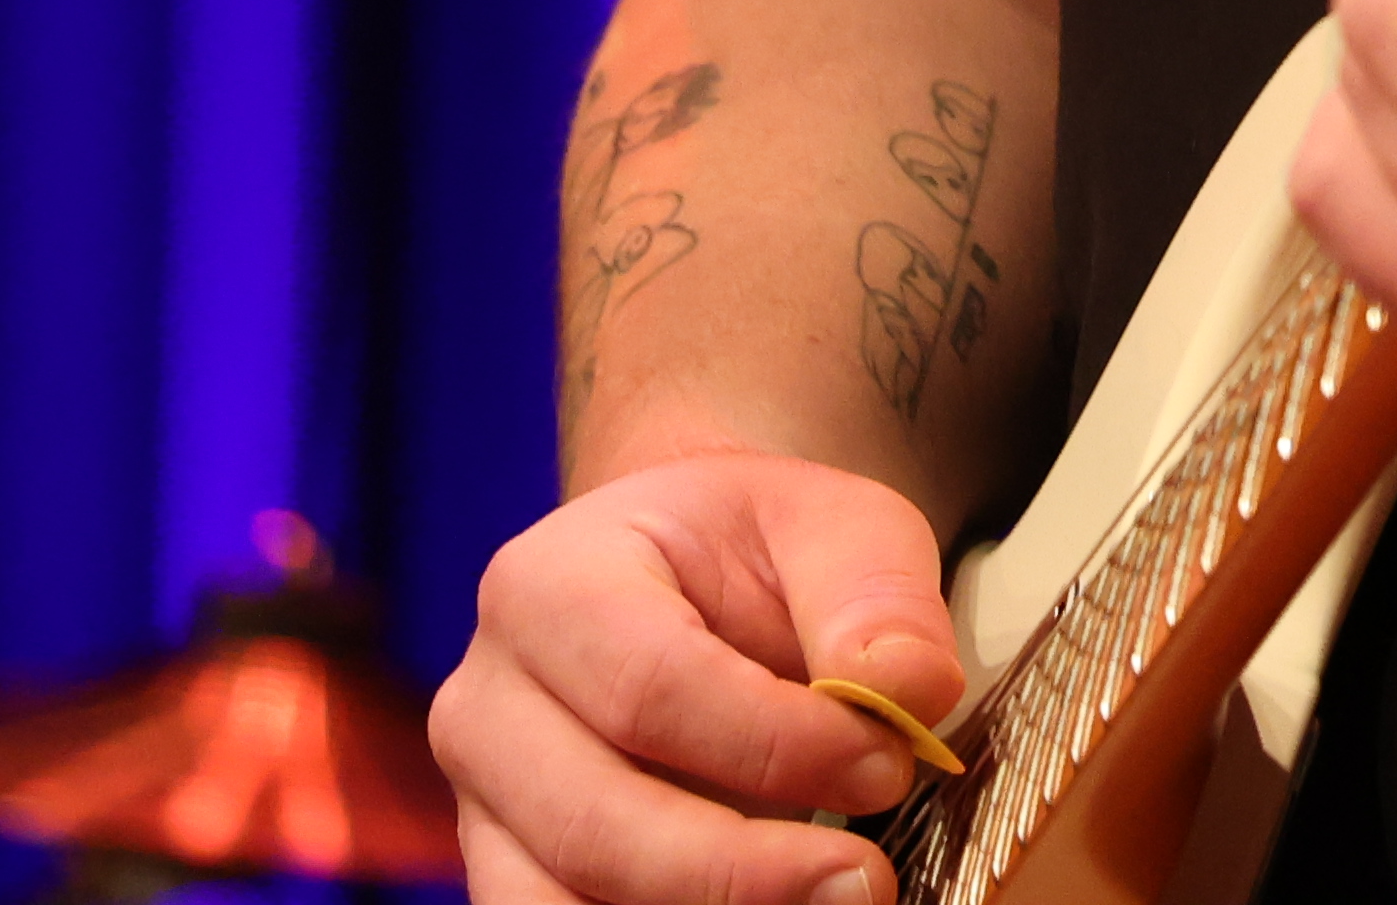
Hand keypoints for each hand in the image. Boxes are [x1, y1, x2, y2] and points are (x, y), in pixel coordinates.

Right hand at [431, 448, 960, 904]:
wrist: (680, 581)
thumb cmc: (752, 554)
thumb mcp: (834, 528)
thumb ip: (875, 600)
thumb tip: (913, 691)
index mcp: (549, 585)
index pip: (652, 686)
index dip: (774, 744)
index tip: (888, 765)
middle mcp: (487, 703)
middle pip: (593, 822)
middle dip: (739, 872)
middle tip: (864, 881)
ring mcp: (482, 803)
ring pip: (557, 902)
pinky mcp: (507, 872)